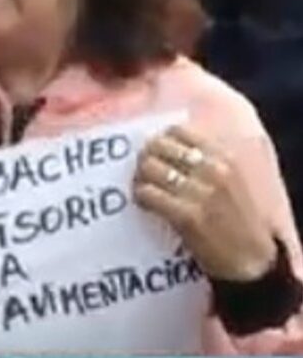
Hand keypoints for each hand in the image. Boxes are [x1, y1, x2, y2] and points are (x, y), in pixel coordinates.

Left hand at [134, 124, 276, 280]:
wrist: (253, 260)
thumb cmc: (239, 220)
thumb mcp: (231, 180)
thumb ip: (205, 161)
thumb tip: (164, 145)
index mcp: (225, 157)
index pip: (177, 132)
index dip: (159, 141)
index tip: (155, 153)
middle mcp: (213, 170)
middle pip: (158, 147)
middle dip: (144, 158)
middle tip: (141, 171)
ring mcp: (201, 193)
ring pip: (149, 169)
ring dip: (139, 178)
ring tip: (141, 187)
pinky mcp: (187, 216)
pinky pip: (148, 194)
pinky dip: (140, 197)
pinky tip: (144, 203)